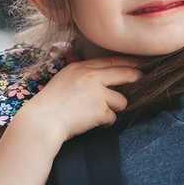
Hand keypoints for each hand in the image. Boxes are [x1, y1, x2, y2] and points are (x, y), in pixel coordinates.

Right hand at [9, 57, 140, 146]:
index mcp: (80, 67)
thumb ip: (82, 77)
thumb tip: (102, 80)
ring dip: (114, 109)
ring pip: (121, 100)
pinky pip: (112, 117)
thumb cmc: (49, 105)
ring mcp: (97, 92)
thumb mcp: (64, 80)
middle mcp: (90, 76)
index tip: (140, 63)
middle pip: (125, 73)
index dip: (128, 62)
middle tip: (142, 80)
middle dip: (136, 77)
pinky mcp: (100, 109)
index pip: (110, 61)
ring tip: (97, 114)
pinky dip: (104, 122)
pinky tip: (91, 123)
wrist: (41, 122)